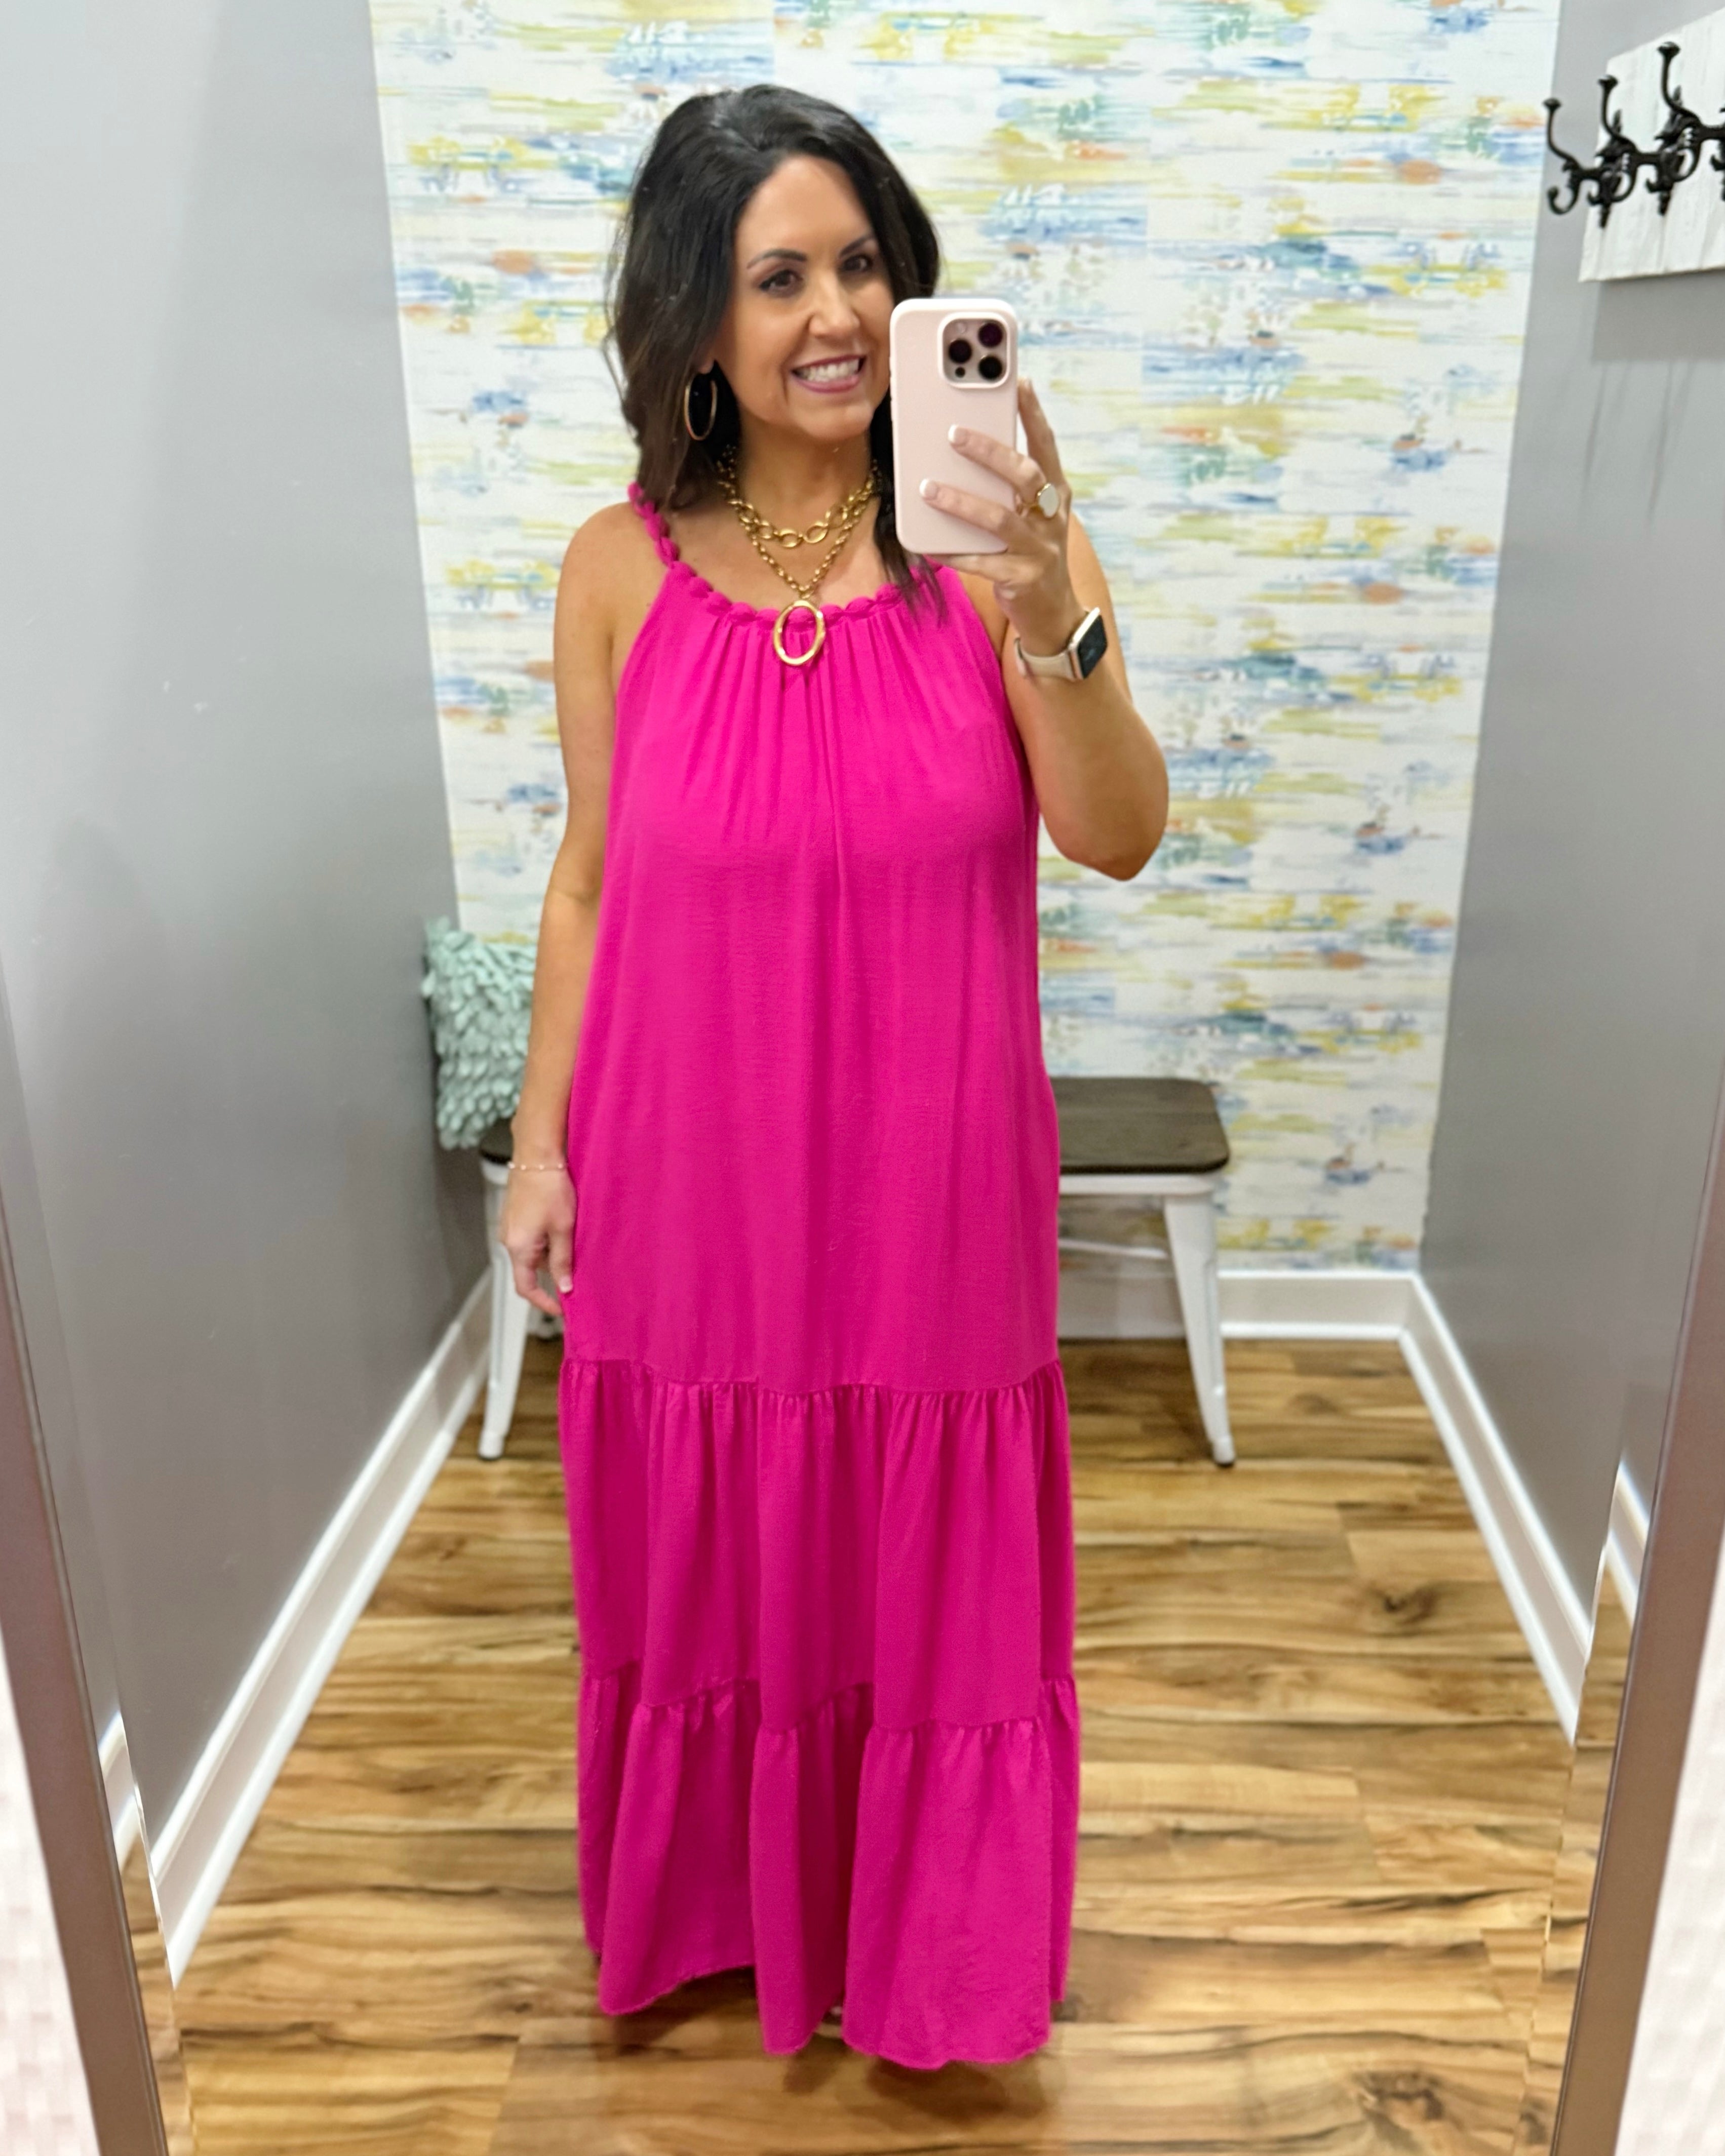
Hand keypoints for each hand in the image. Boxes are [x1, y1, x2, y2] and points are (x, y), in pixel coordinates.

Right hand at [499, 1168, 575, 1318]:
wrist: (537, 1155)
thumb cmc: (550, 1188)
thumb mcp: (564, 1228)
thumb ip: (563, 1261)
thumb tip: (565, 1287)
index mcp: (519, 1248)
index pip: (526, 1288)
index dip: (544, 1302)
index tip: (562, 1308)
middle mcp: (509, 1240)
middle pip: (531, 1270)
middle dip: (553, 1272)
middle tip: (578, 1268)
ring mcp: (509, 1227)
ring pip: (532, 1253)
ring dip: (551, 1253)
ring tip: (572, 1240)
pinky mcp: (514, 1216)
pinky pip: (530, 1237)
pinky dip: (546, 1239)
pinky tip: (562, 1226)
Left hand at [918, 377, 1081, 656]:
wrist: (1053, 615)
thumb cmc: (1031, 553)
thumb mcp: (1029, 515)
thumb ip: (1007, 486)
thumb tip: (965, 446)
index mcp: (1055, 494)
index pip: (1047, 446)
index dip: (1033, 413)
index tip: (1018, 381)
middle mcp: (1051, 518)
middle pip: (1024, 476)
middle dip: (989, 452)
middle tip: (953, 433)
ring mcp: (1038, 550)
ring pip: (999, 520)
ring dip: (961, 502)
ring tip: (928, 488)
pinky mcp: (1020, 580)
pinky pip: (981, 563)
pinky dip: (952, 552)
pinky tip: (927, 544)